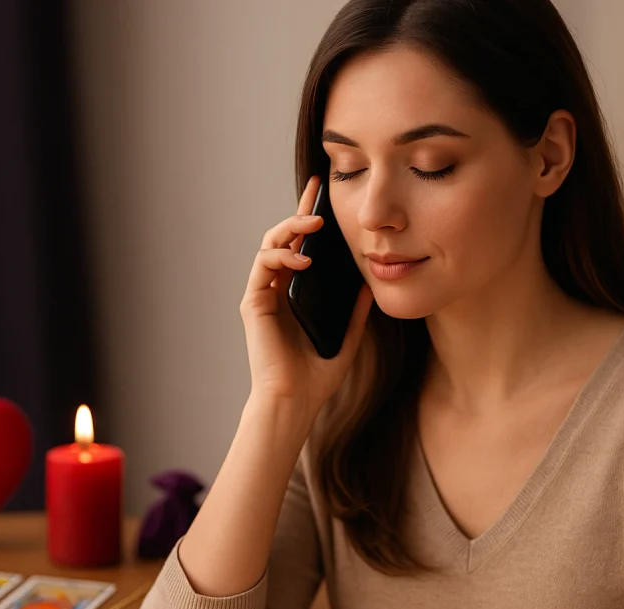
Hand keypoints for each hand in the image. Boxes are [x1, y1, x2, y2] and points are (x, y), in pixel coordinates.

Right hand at [239, 175, 373, 414]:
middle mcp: (277, 290)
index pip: (302, 248)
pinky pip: (263, 266)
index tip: (322, 194)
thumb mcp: (347, 338)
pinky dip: (281, 256)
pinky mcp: (253, 303)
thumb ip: (356, 313)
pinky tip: (303, 260)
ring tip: (314, 225)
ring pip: (270, 245)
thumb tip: (370, 284)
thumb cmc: (316, 376)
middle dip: (299, 212)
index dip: (309, 219)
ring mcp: (263, 295)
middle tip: (317, 192)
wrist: (295, 400)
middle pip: (283, 239)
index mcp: (296, 295)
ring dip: (290, 229)